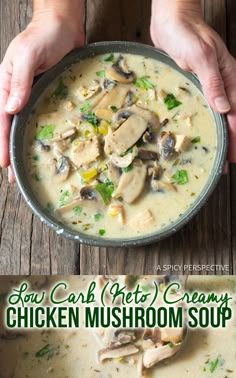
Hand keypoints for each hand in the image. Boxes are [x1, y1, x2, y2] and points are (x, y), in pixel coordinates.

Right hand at [0, 9, 83, 181]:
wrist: (63, 26)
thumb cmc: (43, 36)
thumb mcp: (27, 55)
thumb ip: (19, 81)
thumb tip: (11, 109)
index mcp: (6, 85)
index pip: (1, 120)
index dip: (2, 142)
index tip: (4, 163)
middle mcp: (17, 94)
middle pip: (11, 127)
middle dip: (11, 150)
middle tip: (14, 176)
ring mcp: (32, 96)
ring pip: (25, 125)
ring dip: (25, 145)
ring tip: (28, 165)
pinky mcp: (47, 95)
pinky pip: (42, 117)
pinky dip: (40, 132)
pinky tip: (44, 144)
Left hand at [151, 0, 235, 162]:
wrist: (171, 21)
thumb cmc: (186, 32)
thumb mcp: (201, 55)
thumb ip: (213, 81)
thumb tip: (224, 108)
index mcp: (229, 78)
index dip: (235, 137)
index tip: (232, 156)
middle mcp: (222, 85)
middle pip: (230, 118)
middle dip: (229, 141)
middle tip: (224, 164)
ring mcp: (209, 87)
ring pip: (219, 116)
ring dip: (218, 135)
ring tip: (215, 154)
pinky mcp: (197, 87)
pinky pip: (205, 109)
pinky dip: (206, 123)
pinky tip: (202, 133)